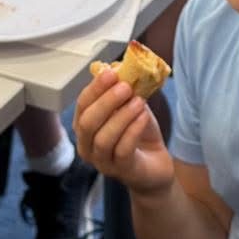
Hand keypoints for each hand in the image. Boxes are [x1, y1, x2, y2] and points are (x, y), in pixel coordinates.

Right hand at [73, 68, 173, 195]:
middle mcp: (87, 147)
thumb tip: (121, 68)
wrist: (156, 166)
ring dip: (121, 116)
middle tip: (125, 86)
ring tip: (139, 101)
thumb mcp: (131, 108)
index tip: (111, 73)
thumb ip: (125, 92)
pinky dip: (133, 130)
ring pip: (103, 139)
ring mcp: (102, 162)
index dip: (95, 89)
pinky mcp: (121, 171)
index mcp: (85, 128)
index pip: (82, 106)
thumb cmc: (139, 136)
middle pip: (87, 123)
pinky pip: (122, 150)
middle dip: (105, 102)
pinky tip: (143, 116)